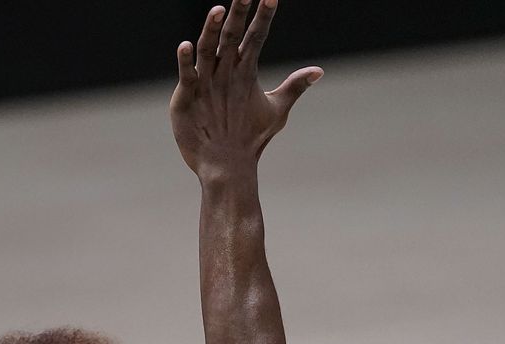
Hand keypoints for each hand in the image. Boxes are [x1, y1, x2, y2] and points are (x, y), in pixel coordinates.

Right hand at [170, 0, 321, 179]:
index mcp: (244, 69)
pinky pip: (188, 75)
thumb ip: (294, 86)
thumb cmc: (251, 138)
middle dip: (238, 14)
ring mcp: (205, 82)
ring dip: (212, 31)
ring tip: (218, 11)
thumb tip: (319, 71)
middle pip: (231, 35)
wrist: (227, 166)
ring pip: (208, 49)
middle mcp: (224, 70)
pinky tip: (186, 47)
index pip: (256, 36)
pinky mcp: (187, 97)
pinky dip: (186, 62)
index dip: (263, 17)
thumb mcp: (276, 111)